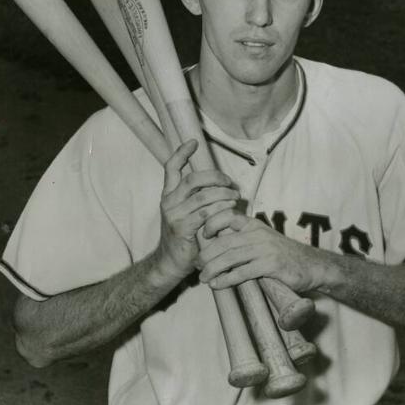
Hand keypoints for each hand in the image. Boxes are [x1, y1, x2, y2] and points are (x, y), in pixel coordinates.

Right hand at [156, 140, 239, 279]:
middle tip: (230, 182)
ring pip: (203, 196)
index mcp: (168, 195)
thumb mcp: (187, 213)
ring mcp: (174, 215)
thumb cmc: (184, 236)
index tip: (194, 142)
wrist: (170, 263)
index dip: (181, 152)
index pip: (170, 167)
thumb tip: (220, 183)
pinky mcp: (182, 228)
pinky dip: (221, 210)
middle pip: (192, 179)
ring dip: (223, 194)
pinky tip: (230, 210)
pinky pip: (205, 214)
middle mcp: (168, 202)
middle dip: (215, 177)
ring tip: (235, 197)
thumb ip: (197, 198)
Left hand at [198, 211, 325, 292]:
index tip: (202, 236)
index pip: (228, 216)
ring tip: (203, 277)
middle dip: (206, 254)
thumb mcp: (264, 241)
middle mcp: (258, 233)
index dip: (211, 223)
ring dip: (212, 268)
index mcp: (255, 225)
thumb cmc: (285, 255)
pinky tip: (217, 284)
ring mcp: (265, 249)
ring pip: (230, 257)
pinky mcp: (271, 265)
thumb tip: (217, 248)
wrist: (313, 265)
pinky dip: (226, 279)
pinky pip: (242, 272)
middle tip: (197, 265)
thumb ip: (244, 240)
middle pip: (224, 241)